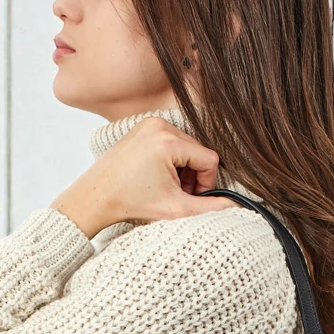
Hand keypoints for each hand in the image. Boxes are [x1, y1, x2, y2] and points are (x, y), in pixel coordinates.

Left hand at [49, 116, 239, 237]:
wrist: (95, 197)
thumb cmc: (129, 202)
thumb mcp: (174, 209)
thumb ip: (210, 209)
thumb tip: (237, 210)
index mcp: (168, 141)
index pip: (209, 160)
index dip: (206, 184)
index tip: (193, 199)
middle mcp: (159, 125)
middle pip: (198, 151)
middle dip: (194, 177)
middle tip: (179, 196)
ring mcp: (149, 123)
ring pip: (185, 147)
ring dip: (183, 170)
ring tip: (167, 188)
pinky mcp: (141, 127)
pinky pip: (170, 142)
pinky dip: (170, 161)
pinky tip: (157, 177)